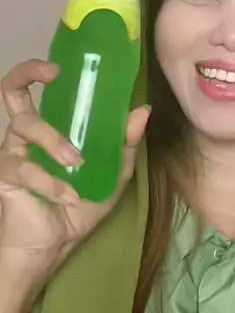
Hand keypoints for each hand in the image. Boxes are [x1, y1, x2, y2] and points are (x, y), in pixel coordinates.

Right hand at [0, 58, 149, 289]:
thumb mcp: (112, 175)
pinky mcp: (5, 175)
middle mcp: (26, 134)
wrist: (55, 246)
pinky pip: (25, 169)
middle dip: (27, 73)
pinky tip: (68, 196)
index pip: (37, 89)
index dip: (41, 69)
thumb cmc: (79, 208)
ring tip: (75, 162)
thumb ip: (125, 144)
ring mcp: (12, 152)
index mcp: (51, 128)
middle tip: (52, 73)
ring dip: (53, 140)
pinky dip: (50, 183)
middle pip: (11, 90)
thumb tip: (142, 110)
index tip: (62, 65)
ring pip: (23, 125)